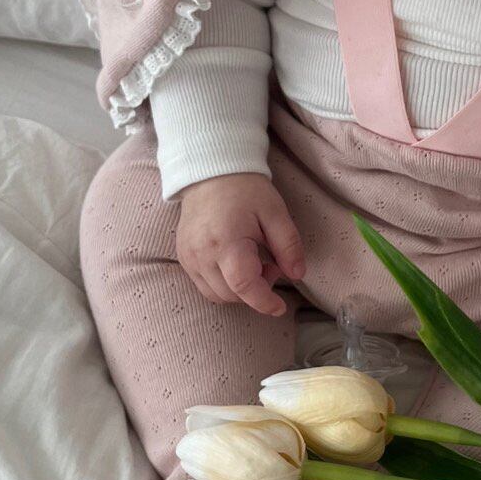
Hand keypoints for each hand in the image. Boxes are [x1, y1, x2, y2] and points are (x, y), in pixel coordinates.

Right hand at [176, 173, 304, 317]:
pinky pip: (204, 285)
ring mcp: (189, 257)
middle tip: (270, 265)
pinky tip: (235, 263)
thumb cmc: (246, 190)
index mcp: (227, 242)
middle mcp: (202, 254)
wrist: (211, 172)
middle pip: (231, 295)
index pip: (243, 286)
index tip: (280, 307)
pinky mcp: (183, 256)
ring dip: (238, 290)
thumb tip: (297, 274)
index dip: (264, 302)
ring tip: (253, 263)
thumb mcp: (276, 213)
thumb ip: (288, 246)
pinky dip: (223, 284)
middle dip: (256, 291)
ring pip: (216, 295)